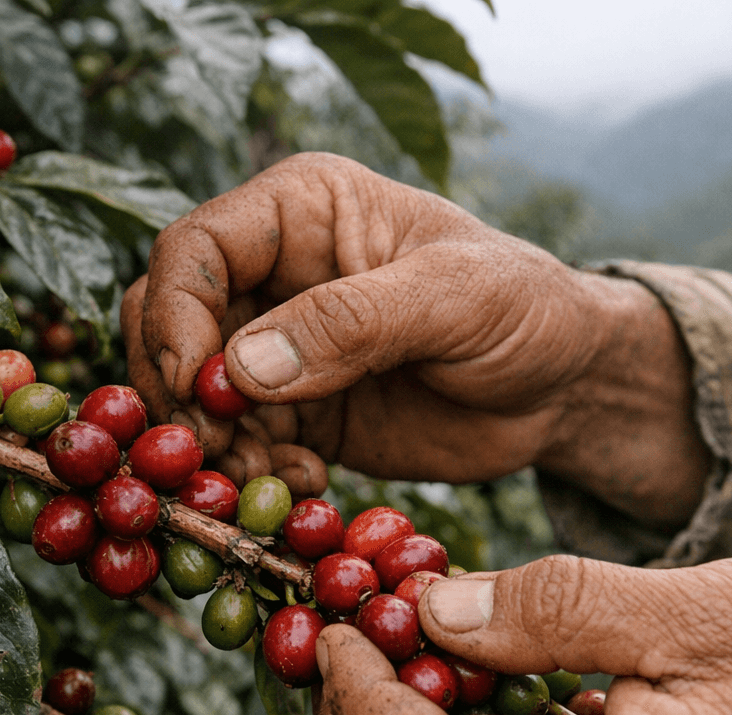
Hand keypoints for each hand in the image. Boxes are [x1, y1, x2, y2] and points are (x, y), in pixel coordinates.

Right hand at [123, 152, 708, 527]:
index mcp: (303, 211)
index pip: (194, 252)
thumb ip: (353, 323)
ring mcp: (284, 350)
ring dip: (215, 444)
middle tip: (223, 448)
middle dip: (181, 392)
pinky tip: (308, 486)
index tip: (200, 389)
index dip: (176, 320)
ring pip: (193, 394)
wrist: (562, 389)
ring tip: (269, 475)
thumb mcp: (455, 298)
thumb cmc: (526, 312)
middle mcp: (278, 275)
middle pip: (169, 324)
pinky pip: (241, 445)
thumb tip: (238, 370)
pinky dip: (254, 473)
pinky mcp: (301, 415)